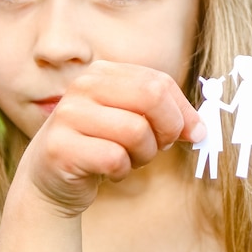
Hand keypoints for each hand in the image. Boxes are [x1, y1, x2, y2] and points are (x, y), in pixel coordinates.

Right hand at [16, 60, 204, 216]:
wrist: (49, 179)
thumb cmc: (100, 146)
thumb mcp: (133, 121)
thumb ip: (166, 114)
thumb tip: (201, 129)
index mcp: (104, 73)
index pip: (159, 82)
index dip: (184, 111)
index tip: (194, 133)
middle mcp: (83, 86)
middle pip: (152, 97)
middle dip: (168, 128)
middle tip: (161, 146)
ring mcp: (68, 115)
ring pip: (136, 131)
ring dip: (144, 155)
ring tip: (129, 159)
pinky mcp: (60, 147)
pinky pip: (114, 158)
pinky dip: (121, 171)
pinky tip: (109, 171)